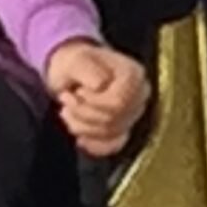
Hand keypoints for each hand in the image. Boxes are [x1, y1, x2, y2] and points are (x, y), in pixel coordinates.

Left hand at [44, 39, 149, 157]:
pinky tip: (80, 137)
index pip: (118, 102)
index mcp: (134, 74)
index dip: (93, 102)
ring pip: (109, 134)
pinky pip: (112, 146)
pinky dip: (92, 144)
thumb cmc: (77, 64)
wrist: (75, 72)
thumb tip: (100, 85)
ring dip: (81, 126)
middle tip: (66, 99)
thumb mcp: (76, 59)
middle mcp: (140, 96)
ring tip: (67, 110)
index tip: (77, 91)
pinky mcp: (125, 130)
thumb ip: (87, 69)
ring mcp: (133, 114)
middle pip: (113, 119)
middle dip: (82, 113)